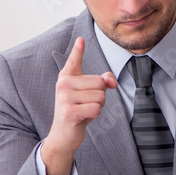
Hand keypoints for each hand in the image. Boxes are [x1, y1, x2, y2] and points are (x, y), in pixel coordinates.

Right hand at [41, 37, 117, 174]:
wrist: (63, 135)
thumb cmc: (78, 111)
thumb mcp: (89, 94)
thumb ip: (103, 82)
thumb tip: (112, 82)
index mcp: (66, 77)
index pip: (74, 60)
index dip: (78, 50)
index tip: (81, 40)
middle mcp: (63, 84)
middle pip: (99, 82)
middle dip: (100, 96)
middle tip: (86, 104)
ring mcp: (64, 98)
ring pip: (100, 96)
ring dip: (97, 106)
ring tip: (84, 111)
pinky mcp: (69, 112)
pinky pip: (96, 108)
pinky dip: (95, 115)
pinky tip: (83, 118)